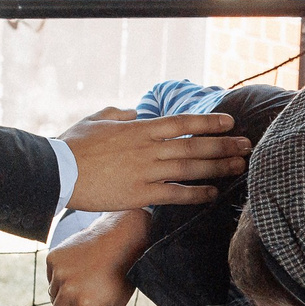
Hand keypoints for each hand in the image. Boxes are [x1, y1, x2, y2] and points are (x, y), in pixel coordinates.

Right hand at [48, 210, 149, 305]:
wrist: (119, 236)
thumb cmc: (121, 274)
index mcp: (86, 304)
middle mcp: (69, 289)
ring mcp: (59, 273)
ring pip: (53, 299)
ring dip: (64, 298)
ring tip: (85, 282)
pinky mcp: (53, 259)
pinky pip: (51, 280)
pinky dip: (61, 280)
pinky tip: (78, 269)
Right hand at [60, 107, 249, 209]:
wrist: (58, 170)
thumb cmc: (73, 144)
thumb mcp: (97, 118)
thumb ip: (120, 113)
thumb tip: (134, 111)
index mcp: (139, 128)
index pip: (182, 123)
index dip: (208, 122)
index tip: (229, 123)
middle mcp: (148, 149)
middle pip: (194, 145)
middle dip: (224, 145)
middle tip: (247, 146)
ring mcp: (145, 172)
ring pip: (190, 168)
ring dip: (218, 167)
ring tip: (239, 167)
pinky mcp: (139, 194)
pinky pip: (174, 194)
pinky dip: (196, 194)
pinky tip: (212, 194)